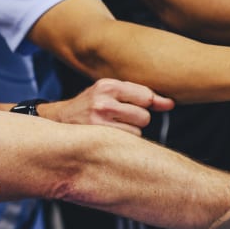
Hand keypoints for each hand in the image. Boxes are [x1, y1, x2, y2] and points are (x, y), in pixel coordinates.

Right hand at [39, 78, 174, 134]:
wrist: (58, 121)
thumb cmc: (92, 105)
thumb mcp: (113, 93)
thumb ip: (143, 96)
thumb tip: (171, 104)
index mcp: (108, 85)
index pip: (146, 96)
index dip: (147, 105)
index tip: (137, 108)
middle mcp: (103, 102)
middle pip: (144, 116)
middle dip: (138, 119)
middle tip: (121, 118)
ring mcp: (98, 122)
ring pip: (137, 132)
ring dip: (131, 132)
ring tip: (113, 127)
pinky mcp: (96, 138)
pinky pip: (127, 143)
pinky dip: (123, 142)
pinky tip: (110, 137)